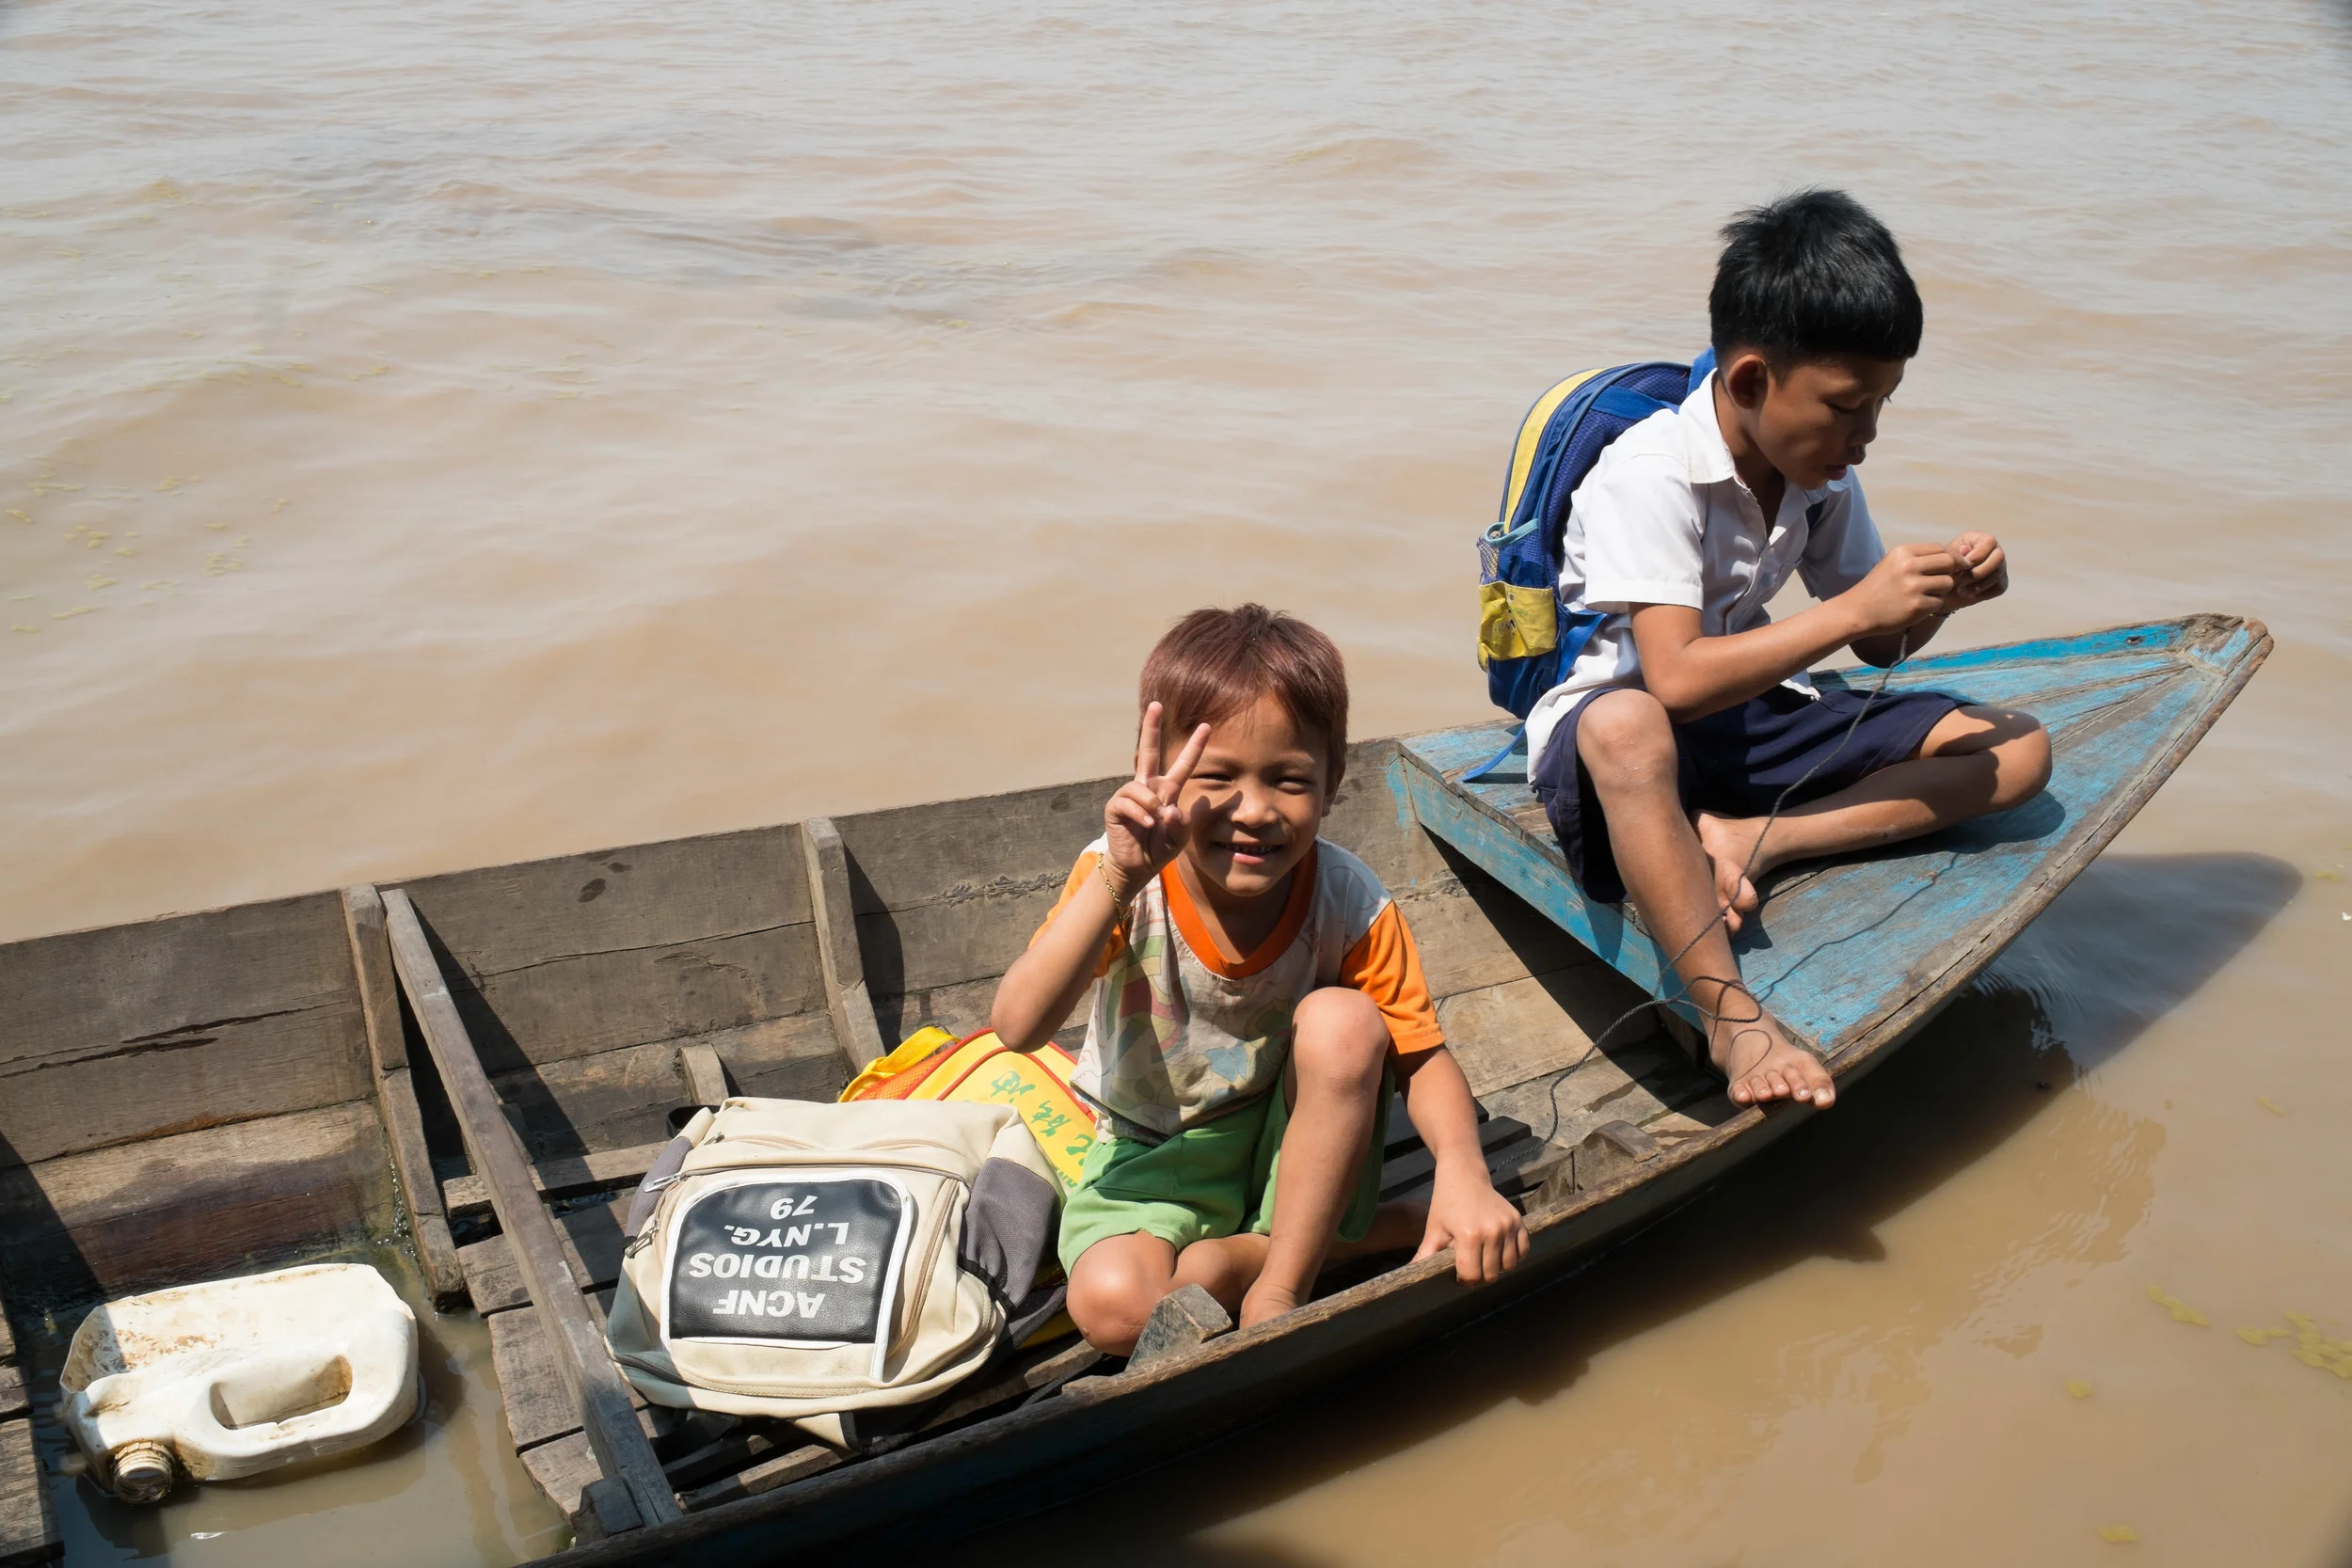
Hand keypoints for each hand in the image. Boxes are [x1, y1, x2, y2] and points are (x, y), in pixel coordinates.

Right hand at [1101, 701, 1209, 904]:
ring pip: (1139, 786)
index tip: (1207, 726)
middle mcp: (1149, 788)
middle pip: (1149, 751)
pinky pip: (1128, 802)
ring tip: (1154, 821)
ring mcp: (1130, 795)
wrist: (1137, 866)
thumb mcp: (1180, 838)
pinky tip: (1147, 823)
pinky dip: (1140, 813)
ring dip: (1151, 804)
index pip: (1183, 765)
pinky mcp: (1115, 807)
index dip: (1194, 746)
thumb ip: (1182, 823)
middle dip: (1152, 727)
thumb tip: (1169, 809)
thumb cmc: (1159, 848)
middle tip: (1157, 704)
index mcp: (1167, 791)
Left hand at [1413, 1162, 1528, 1284]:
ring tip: (1484, 1257)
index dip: (1463, 1280)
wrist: (1464, 1175)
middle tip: (1470, 1264)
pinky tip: (1499, 1250)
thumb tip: (1409, 1275)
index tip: (1458, 1274)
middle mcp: (1492, 1232)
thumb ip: (1425, 1255)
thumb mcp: (1434, 1229)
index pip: (1471, 1275)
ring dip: (1497, 1267)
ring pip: (1509, 1266)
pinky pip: (1523, 1251)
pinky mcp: (1518, 1221)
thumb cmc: (1446, 1203)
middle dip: (1479, 1275)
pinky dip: (1513, 1255)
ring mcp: (1508, 1226)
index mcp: (1469, 1236)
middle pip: (1490, 1275)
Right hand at [1848, 542, 1957, 637]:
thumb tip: (1955, 557)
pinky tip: (1917, 606)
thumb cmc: (1878, 586)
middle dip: (1948, 572)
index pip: (1940, 548)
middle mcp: (1909, 566)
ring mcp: (1914, 586)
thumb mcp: (1894, 563)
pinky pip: (1940, 602)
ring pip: (1948, 583)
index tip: (1950, 567)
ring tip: (1924, 594)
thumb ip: (1919, 558)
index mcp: (1903, 552)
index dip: (1950, 557)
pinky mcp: (1917, 606)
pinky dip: (1932, 605)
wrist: (1858, 610)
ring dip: (1941, 590)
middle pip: (1949, 562)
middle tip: (1936, 581)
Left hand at [1940, 532, 2007, 609]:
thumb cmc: (1942, 568)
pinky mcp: (2001, 582)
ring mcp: (2000, 566)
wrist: (1941, 586)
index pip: (1989, 542)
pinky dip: (1983, 593)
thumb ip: (1954, 552)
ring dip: (1978, 585)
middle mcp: (1994, 550)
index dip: (1977, 556)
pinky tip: (1968, 594)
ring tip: (1960, 590)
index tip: (1962, 567)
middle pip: (1999, 557)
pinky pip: (1999, 588)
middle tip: (1961, 580)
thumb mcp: (1944, 558)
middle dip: (1978, 572)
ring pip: (1998, 574)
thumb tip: (1965, 549)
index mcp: (1980, 538)